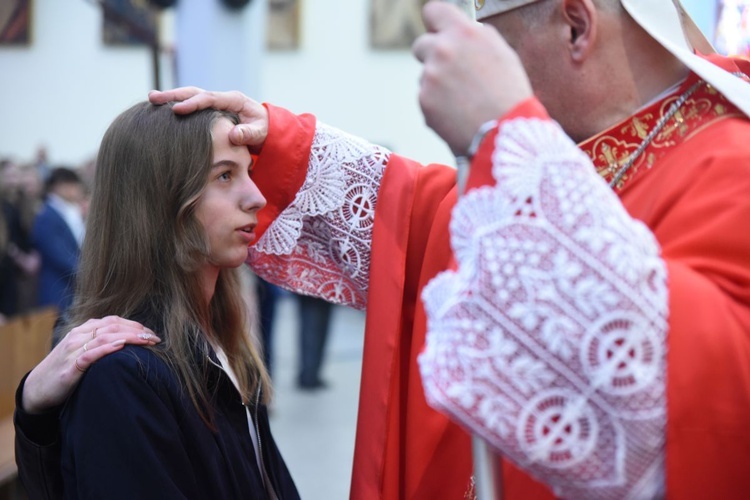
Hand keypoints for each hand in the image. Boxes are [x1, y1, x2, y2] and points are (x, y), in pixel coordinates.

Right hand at [21, 316, 161, 413]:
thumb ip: (100, 344)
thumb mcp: (82, 353)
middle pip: (112, 326)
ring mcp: (73, 351)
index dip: (134, 325)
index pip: (113, 321)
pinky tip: (121, 346)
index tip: (151, 332)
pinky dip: (107, 348)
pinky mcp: (70, 368)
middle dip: (137, 330)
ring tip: (146, 340)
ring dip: (128, 337)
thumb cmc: (64, 371)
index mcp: (83, 331)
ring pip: (104, 336)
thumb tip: (128, 343)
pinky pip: (90, 355)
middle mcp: (78, 336)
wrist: (36, 390)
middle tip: (155, 338)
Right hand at [148, 87, 268, 151]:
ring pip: (190, 96)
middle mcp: (221, 97)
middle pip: (194, 92)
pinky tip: (161, 111)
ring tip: (151, 100)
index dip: (193, 103)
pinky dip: (177, 106)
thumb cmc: (262, 130)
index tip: (177, 110)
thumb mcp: (259, 133)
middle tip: (153, 97)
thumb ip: (248, 134)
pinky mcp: (209, 109)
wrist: (266, 127)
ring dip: (171, 98)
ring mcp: (215, 102)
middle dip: (174, 95)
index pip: (209, 98)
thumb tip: (234, 135)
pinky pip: (191, 105)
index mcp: (233, 99)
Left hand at [412, 2, 532, 153]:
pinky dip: (437, 105)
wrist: (504, 132)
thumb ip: (475, 39)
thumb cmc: (509, 94)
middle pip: (421, 44)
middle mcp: (443, 50)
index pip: (433, 11)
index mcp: (464, 33)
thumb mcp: (501, 53)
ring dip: (438, 84)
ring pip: (425, 75)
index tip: (437, 31)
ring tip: (464, 100)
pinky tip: (458, 113)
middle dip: (431, 55)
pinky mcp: (424, 100)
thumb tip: (459, 33)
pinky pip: (426, 98)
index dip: (435, 22)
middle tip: (451, 73)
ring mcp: (430, 76)